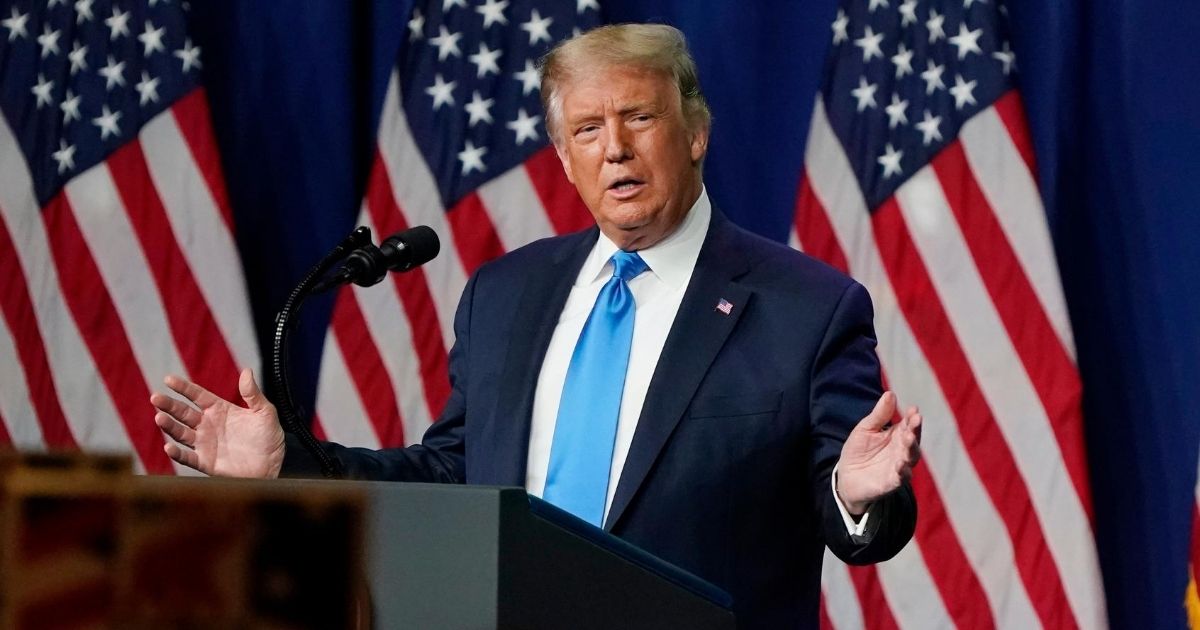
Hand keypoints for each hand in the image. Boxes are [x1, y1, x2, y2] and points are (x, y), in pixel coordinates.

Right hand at [150, 368, 285, 477]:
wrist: (274, 465)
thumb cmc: (269, 437)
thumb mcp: (265, 412)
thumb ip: (253, 394)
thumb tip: (247, 371)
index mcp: (220, 410)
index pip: (197, 395)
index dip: (183, 387)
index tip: (168, 379)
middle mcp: (208, 425)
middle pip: (183, 413)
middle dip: (169, 405)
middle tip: (156, 397)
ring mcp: (205, 444)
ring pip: (181, 433)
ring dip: (169, 426)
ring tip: (159, 417)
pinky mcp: (206, 462)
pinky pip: (188, 457)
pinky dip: (177, 453)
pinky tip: (168, 447)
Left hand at [835, 391, 921, 514]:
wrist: (847, 476)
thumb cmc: (859, 450)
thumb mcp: (866, 429)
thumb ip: (879, 414)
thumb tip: (890, 393)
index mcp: (897, 435)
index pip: (908, 424)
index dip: (912, 417)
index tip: (914, 409)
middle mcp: (902, 450)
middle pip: (913, 439)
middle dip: (914, 430)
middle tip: (915, 420)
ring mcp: (899, 466)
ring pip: (910, 457)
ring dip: (911, 448)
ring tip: (908, 437)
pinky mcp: (891, 482)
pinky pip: (901, 478)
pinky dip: (903, 472)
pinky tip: (901, 465)